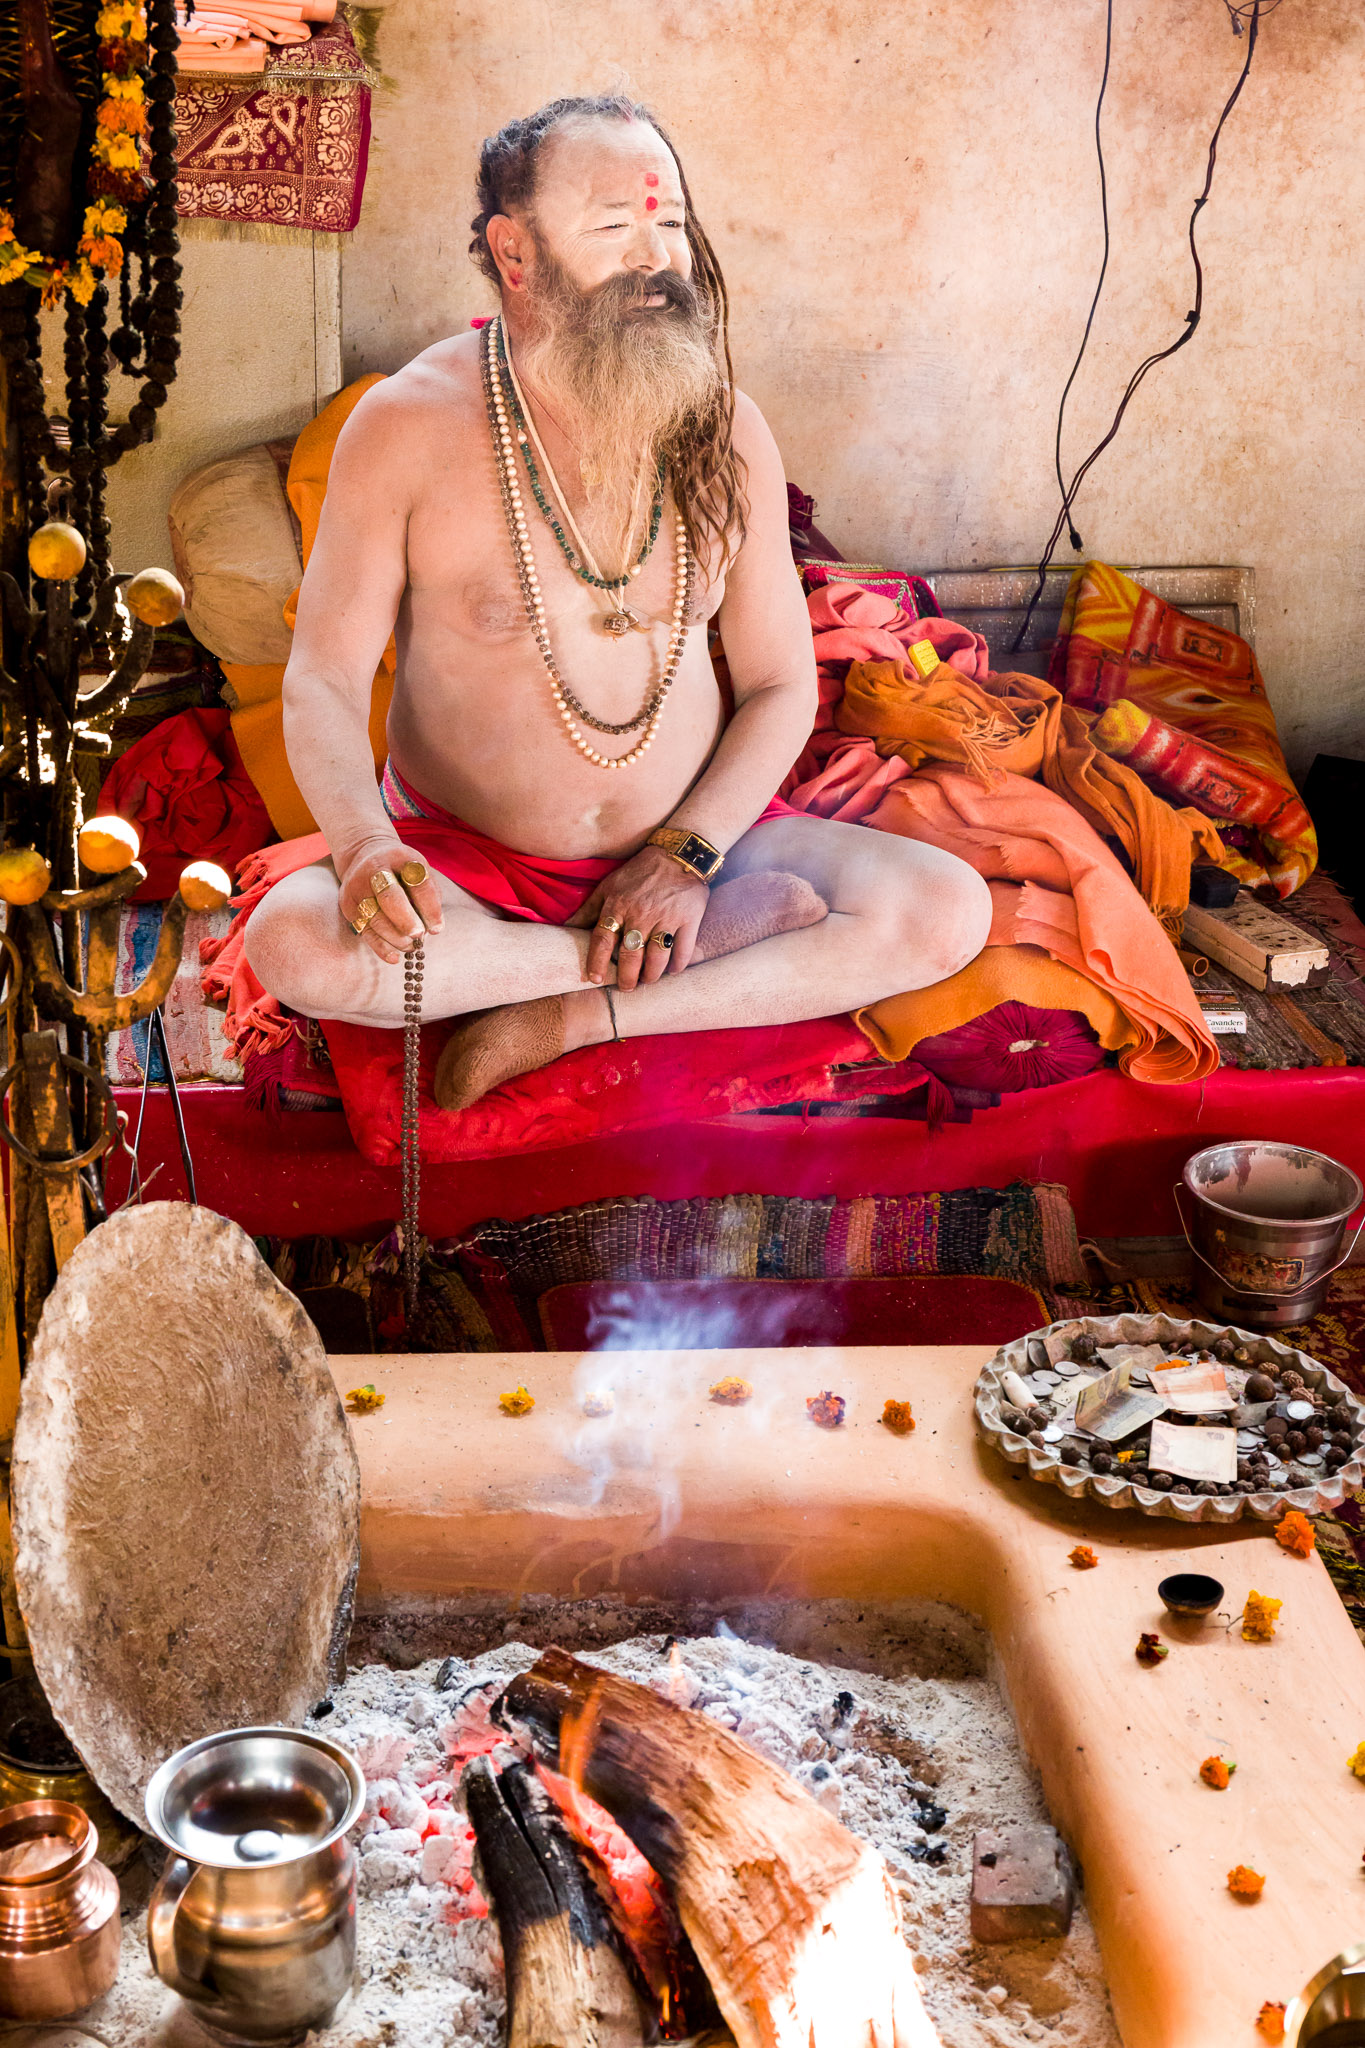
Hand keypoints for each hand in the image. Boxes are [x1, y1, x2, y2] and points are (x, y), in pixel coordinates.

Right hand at [337, 836, 443, 964]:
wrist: (365, 856)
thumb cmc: (402, 870)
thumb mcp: (420, 872)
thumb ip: (429, 897)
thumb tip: (432, 929)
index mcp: (400, 858)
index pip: (417, 883)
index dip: (429, 908)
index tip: (437, 928)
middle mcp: (374, 870)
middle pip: (389, 897)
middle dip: (406, 920)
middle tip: (419, 935)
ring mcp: (357, 888)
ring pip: (375, 917)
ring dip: (396, 937)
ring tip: (411, 945)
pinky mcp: (348, 906)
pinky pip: (364, 931)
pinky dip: (380, 947)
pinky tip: (394, 957)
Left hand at [569, 845, 709, 989]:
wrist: (678, 854)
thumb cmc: (639, 872)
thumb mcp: (609, 885)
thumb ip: (589, 909)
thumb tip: (567, 929)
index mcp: (618, 905)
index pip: (602, 940)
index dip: (596, 962)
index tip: (595, 979)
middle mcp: (641, 913)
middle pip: (630, 954)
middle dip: (627, 977)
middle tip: (626, 987)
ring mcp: (666, 917)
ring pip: (656, 957)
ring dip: (651, 975)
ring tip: (647, 981)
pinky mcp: (689, 919)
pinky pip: (682, 949)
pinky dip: (677, 965)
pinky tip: (672, 971)